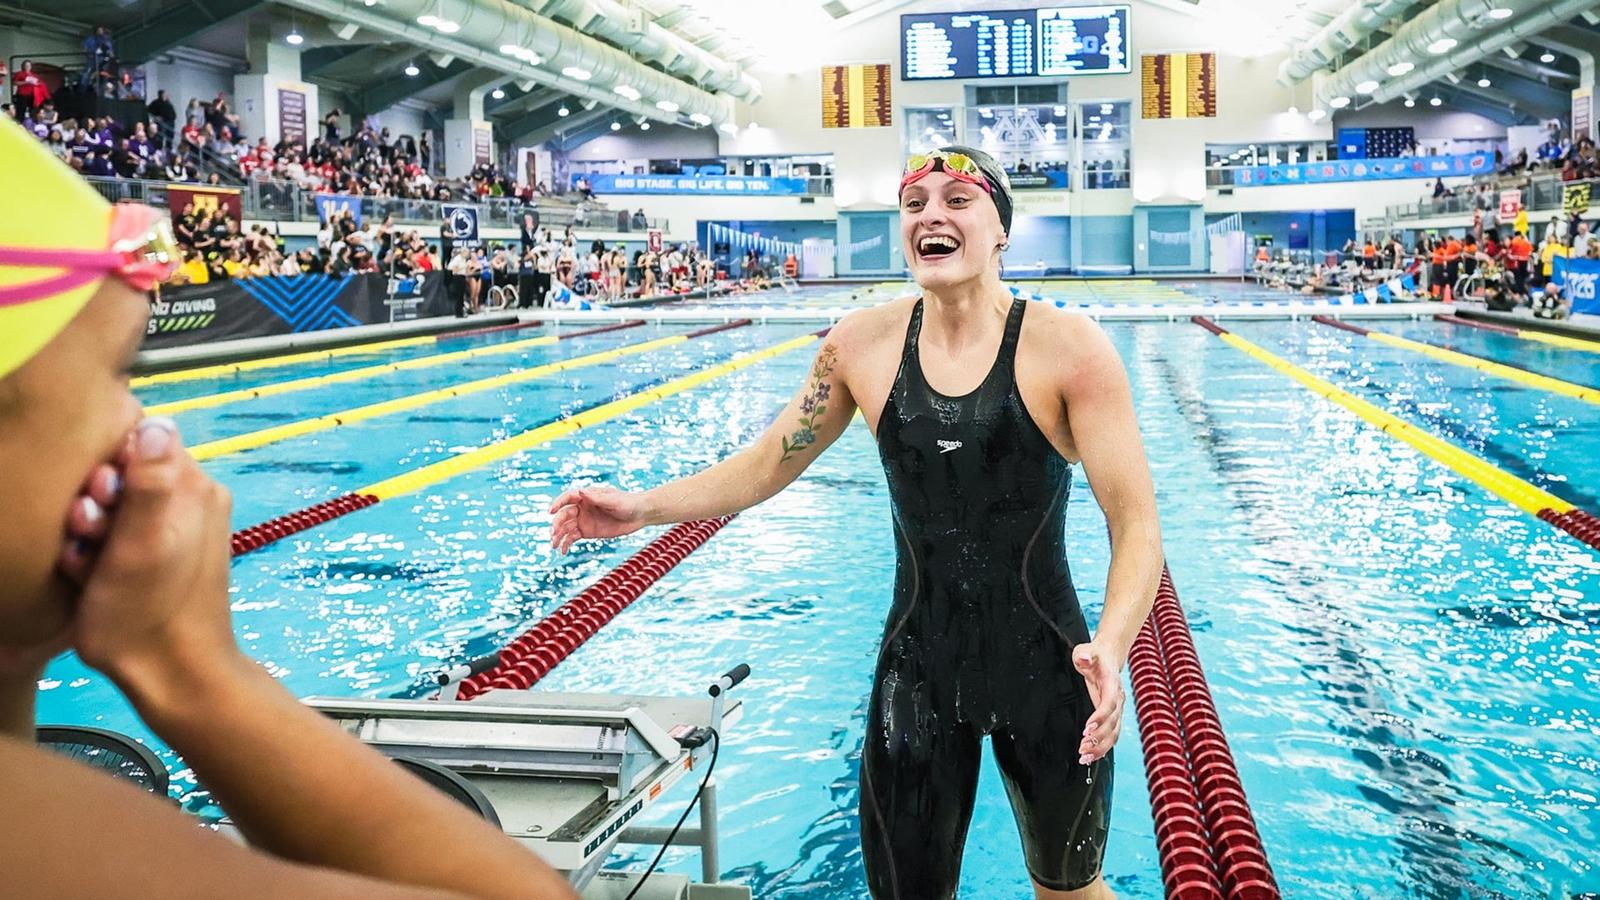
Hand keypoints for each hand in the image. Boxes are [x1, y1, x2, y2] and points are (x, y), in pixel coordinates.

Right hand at [70, 417, 242, 698]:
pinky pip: (115, 537)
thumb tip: (156, 422)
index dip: (109, 460)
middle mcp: (189, 499)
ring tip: (89, 559)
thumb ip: (151, 481)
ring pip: (112, 507)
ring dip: (88, 530)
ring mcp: (173, 529)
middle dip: (95, 500)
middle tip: (91, 532)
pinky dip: (97, 554)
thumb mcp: (143, 541)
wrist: (171, 675)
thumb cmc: (151, 610)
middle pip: (123, 472)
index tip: (101, 495)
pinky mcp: (155, 556)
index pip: (143, 436)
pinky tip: (91, 577)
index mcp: (195, 486)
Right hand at [547, 485, 646, 553]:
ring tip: (554, 545)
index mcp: (587, 496)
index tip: (550, 512)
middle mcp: (582, 507)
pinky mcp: (587, 532)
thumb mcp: (613, 500)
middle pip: (564, 515)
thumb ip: (596, 498)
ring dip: (558, 536)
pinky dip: (566, 544)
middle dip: (556, 524)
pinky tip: (562, 551)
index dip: (558, 504)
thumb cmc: (627, 503)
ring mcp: (583, 520)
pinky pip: (572, 537)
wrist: (639, 515)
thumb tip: (580, 491)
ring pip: (565, 527)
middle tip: (553, 535)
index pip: (568, 498)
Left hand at [1072, 640, 1125, 765]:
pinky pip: (1111, 735)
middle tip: (1082, 749)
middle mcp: (1118, 699)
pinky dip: (1102, 747)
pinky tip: (1090, 756)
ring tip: (1084, 758)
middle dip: (1098, 738)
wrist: (1108, 657)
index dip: (1100, 717)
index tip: (1087, 728)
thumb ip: (1084, 655)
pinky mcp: (1113, 716)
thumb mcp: (1085, 650)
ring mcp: (1117, 709)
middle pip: (1112, 723)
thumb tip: (1084, 658)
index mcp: (1112, 683)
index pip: (1109, 703)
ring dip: (1100, 748)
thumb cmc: (1094, 655)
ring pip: (1114, 733)